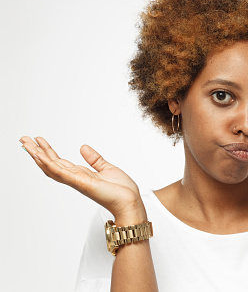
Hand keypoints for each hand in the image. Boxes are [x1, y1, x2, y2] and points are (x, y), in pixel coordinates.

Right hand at [20, 136, 146, 223]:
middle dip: (37, 152)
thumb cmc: (121, 190)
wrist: (130, 202)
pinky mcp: (80, 182)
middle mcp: (75, 178)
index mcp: (81, 175)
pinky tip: (39, 155)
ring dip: (37, 155)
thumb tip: (83, 147)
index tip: (39, 141)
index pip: (60, 162)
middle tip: (24, 139)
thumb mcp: (107, 169)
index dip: (48, 151)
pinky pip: (60, 172)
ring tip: (26, 143)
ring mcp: (76, 181)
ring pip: (51, 167)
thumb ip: (94, 159)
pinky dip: (49, 163)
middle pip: (51, 163)